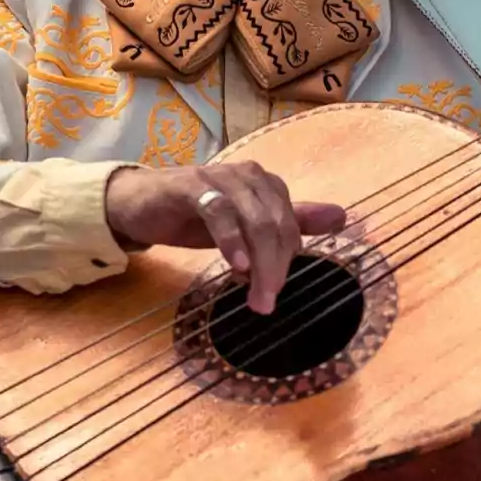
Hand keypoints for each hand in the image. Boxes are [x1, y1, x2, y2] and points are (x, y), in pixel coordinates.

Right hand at [105, 163, 346, 313]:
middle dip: (276, 268)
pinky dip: (231, 240)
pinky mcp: (192, 185)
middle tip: (266, 304)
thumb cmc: (195, 215)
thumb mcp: (245, 226)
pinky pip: (219, 212)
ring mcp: (221, 178)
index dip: (287, 263)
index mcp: (267, 185)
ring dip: (259, 264)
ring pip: (254, 221)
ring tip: (255, 296)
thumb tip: (341, 217)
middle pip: (276, 225)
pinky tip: (236, 266)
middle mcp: (249, 176)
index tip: (274, 295)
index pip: (290, 227)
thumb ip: (291, 222)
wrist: (139, 204)